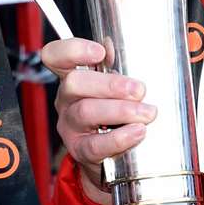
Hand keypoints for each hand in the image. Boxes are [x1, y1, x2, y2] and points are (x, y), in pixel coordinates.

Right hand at [43, 37, 157, 204]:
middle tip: (139, 89)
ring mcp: (70, 125)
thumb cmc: (117, 115)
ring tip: (147, 113)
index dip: (72, 50)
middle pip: (74, 83)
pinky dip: (120, 138)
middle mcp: (67, 99)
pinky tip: (138, 132)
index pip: (56, 56)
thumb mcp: (118, 89)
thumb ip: (120, 68)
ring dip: (121, 110)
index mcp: (75, 77)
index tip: (100, 52)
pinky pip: (95, 144)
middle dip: (110, 84)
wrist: (112, 157)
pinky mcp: (80, 150)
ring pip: (86, 112)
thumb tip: (121, 46)